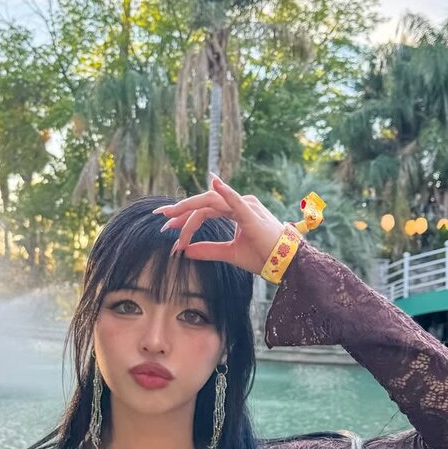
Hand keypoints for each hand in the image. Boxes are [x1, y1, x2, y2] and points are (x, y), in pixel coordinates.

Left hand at [152, 174, 285, 276]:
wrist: (286, 264)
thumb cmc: (263, 256)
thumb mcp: (230, 253)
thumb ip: (208, 250)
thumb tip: (185, 251)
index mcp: (236, 210)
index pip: (204, 210)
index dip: (184, 219)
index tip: (168, 232)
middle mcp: (240, 203)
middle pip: (203, 204)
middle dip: (180, 211)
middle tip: (161, 218)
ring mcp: (246, 206)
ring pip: (210, 203)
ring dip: (189, 212)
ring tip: (170, 218)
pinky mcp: (251, 214)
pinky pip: (234, 201)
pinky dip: (225, 191)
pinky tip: (213, 184)